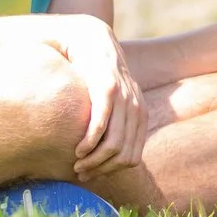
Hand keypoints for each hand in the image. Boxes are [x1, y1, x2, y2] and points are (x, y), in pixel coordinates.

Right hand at [50, 15, 145, 179]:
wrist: (89, 40)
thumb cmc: (92, 77)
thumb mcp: (107, 101)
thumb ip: (109, 124)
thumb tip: (98, 157)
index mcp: (139, 114)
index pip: (132, 157)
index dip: (111, 172)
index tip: (91, 175)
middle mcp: (136, 107)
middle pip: (124, 155)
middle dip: (102, 170)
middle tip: (81, 174)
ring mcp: (125, 98)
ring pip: (115, 144)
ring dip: (94, 161)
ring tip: (77, 164)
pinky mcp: (108, 88)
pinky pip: (102, 123)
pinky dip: (91, 141)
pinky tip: (78, 149)